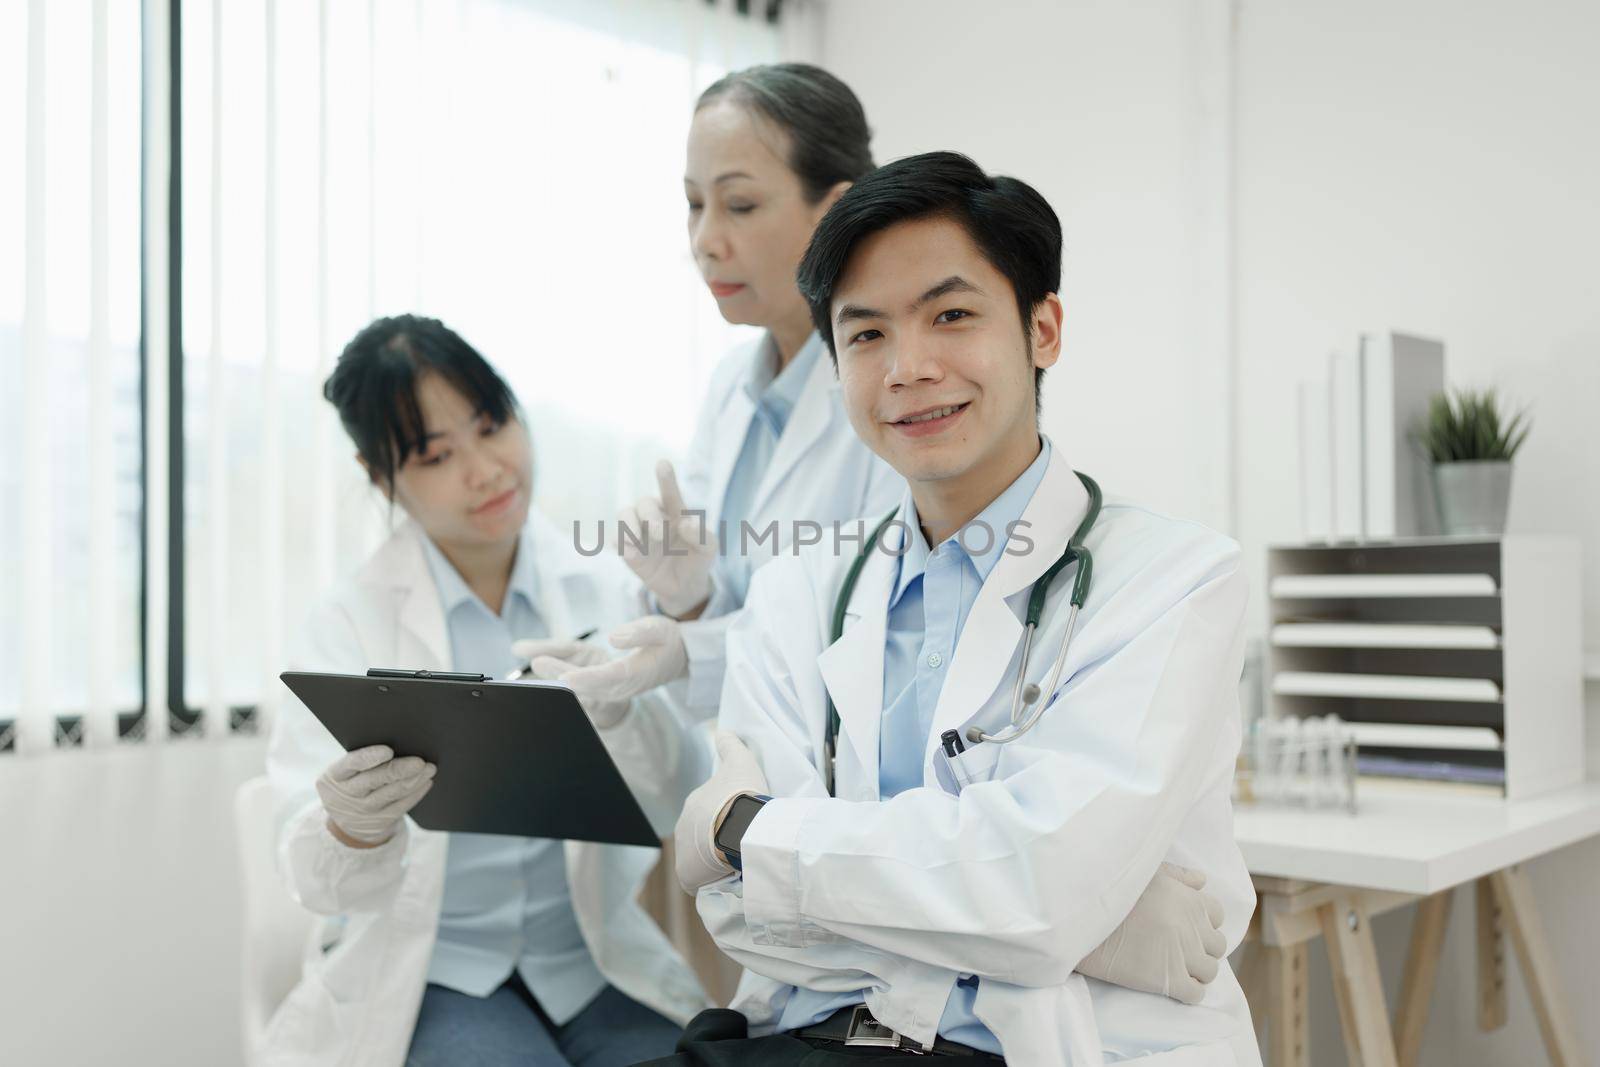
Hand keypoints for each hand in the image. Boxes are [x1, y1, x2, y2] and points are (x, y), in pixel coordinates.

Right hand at [315, 745, 435, 847]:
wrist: (345, 817)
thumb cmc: (351, 781)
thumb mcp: (345, 772)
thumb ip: (364, 759)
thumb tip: (399, 741)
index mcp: (335, 775)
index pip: (352, 764)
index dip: (370, 757)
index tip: (389, 750)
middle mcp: (347, 794)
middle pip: (375, 780)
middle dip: (400, 770)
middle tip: (419, 761)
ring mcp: (362, 811)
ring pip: (392, 794)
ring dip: (414, 780)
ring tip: (429, 769)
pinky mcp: (379, 821)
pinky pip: (400, 807)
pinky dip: (415, 793)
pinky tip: (425, 782)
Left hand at [514, 617, 687, 723]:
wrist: (675, 660)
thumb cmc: (668, 641)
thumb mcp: (660, 629)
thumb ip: (639, 633)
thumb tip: (613, 637)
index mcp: (636, 673)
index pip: (609, 677)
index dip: (588, 680)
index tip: (568, 678)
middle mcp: (621, 686)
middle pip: (587, 684)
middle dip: (560, 675)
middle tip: (536, 662)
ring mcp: (610, 689)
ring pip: (579, 685)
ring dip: (554, 674)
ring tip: (529, 656)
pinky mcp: (602, 685)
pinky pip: (578, 681)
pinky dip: (559, 671)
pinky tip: (538, 659)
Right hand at [620, 460, 716, 617]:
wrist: (685, 587)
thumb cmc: (698, 559)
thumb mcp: (708, 549)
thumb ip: (701, 535)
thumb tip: (687, 523)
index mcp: (676, 512)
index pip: (670, 493)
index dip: (666, 478)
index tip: (662, 463)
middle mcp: (655, 518)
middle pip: (644, 503)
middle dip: (650, 515)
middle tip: (660, 532)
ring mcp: (640, 533)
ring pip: (624, 515)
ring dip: (629, 524)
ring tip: (637, 539)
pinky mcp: (629, 550)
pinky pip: (617, 541)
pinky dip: (621, 543)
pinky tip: (632, 553)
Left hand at [674, 731, 767, 892]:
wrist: (740, 826)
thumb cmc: (741, 794)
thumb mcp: (740, 761)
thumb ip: (730, 745)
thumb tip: (723, 731)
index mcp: (694, 802)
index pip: (707, 810)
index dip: (724, 815)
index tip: (741, 821)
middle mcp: (682, 826)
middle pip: (701, 835)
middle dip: (717, 838)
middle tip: (741, 841)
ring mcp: (682, 851)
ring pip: (698, 857)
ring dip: (713, 860)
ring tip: (736, 861)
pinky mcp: (686, 874)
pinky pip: (696, 879)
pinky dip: (708, 879)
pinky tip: (725, 878)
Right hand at [1076, 862, 1225, 1003]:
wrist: (1082, 920)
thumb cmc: (1110, 891)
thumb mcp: (1146, 872)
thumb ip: (1178, 875)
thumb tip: (1201, 881)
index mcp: (1189, 900)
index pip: (1216, 915)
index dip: (1201, 922)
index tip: (1184, 926)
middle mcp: (1192, 927)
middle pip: (1216, 946)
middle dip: (1200, 948)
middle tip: (1178, 949)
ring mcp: (1182, 955)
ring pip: (1209, 971)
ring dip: (1195, 971)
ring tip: (1173, 967)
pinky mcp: (1169, 980)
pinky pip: (1195, 994)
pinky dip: (1187, 992)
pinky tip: (1169, 984)